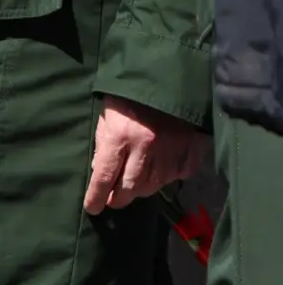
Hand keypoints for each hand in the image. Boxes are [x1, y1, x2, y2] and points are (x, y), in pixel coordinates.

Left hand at [83, 95, 202, 214]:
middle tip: (114, 200)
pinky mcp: (192, 150)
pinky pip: (179, 175)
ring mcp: (171, 150)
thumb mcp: (107, 116)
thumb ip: (103, 143)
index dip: (97, 196)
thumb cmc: (129, 96)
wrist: (168, 77)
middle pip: (132, 187)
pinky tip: (160, 171)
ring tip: (134, 186)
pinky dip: (168, 177)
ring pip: (155, 185)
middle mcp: (146, 146)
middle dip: (120, 198)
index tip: (92, 208)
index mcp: (120, 135)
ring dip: (142, 189)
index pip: (105, 175)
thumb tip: (100, 171)